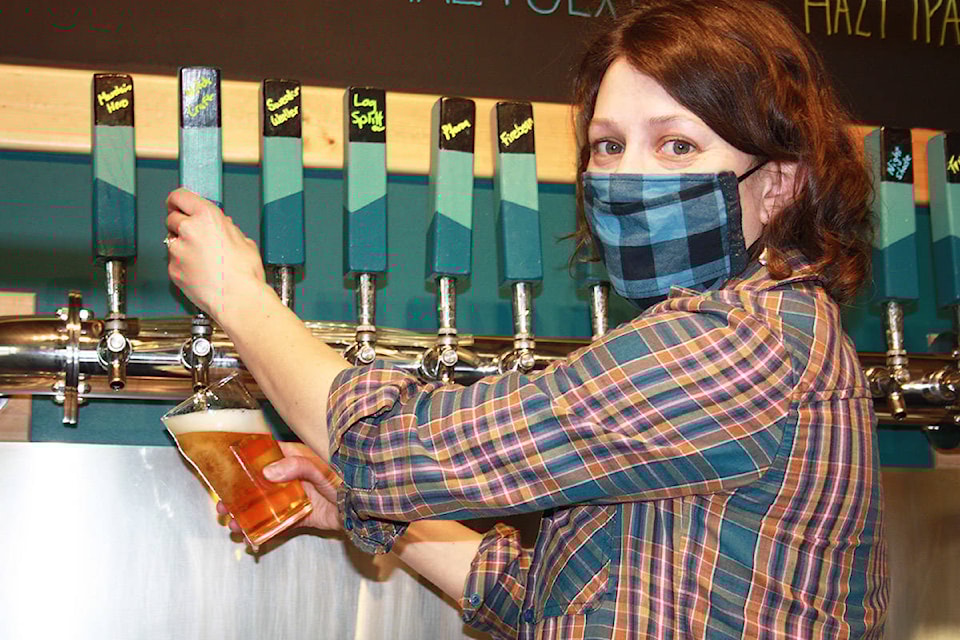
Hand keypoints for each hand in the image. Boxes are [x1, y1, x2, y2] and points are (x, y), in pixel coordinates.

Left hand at [165, 188, 265, 321]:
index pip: (179, 196)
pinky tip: (199, 271)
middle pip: (172, 218)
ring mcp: (178, 251)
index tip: (179, 204)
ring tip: (202, 258)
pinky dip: (183, 264)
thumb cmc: (244, 273)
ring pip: (172, 241)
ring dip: (182, 245)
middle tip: (196, 234)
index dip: (178, 201)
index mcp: (207, 217)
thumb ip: (227, 229)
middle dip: (182, 224)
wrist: (238, 299)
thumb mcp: (244, 241)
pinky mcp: (173, 269)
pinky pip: (173, 261)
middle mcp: (188, 230)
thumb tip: (223, 227)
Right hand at [216, 441, 342, 534]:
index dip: (244, 462)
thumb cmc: (347, 480)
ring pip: (264, 506)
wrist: (364, 509)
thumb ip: (297, 466)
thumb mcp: (322, 468)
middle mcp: (292, 478)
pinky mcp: (300, 517)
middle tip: (222, 506)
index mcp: (295, 459)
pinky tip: (249, 538)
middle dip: (238, 496)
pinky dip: (263, 531)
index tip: (225, 470)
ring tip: (231, 525)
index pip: (265, 456)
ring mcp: (295, 498)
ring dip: (246, 516)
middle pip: (258, 485)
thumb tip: (268, 472)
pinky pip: (277, 524)